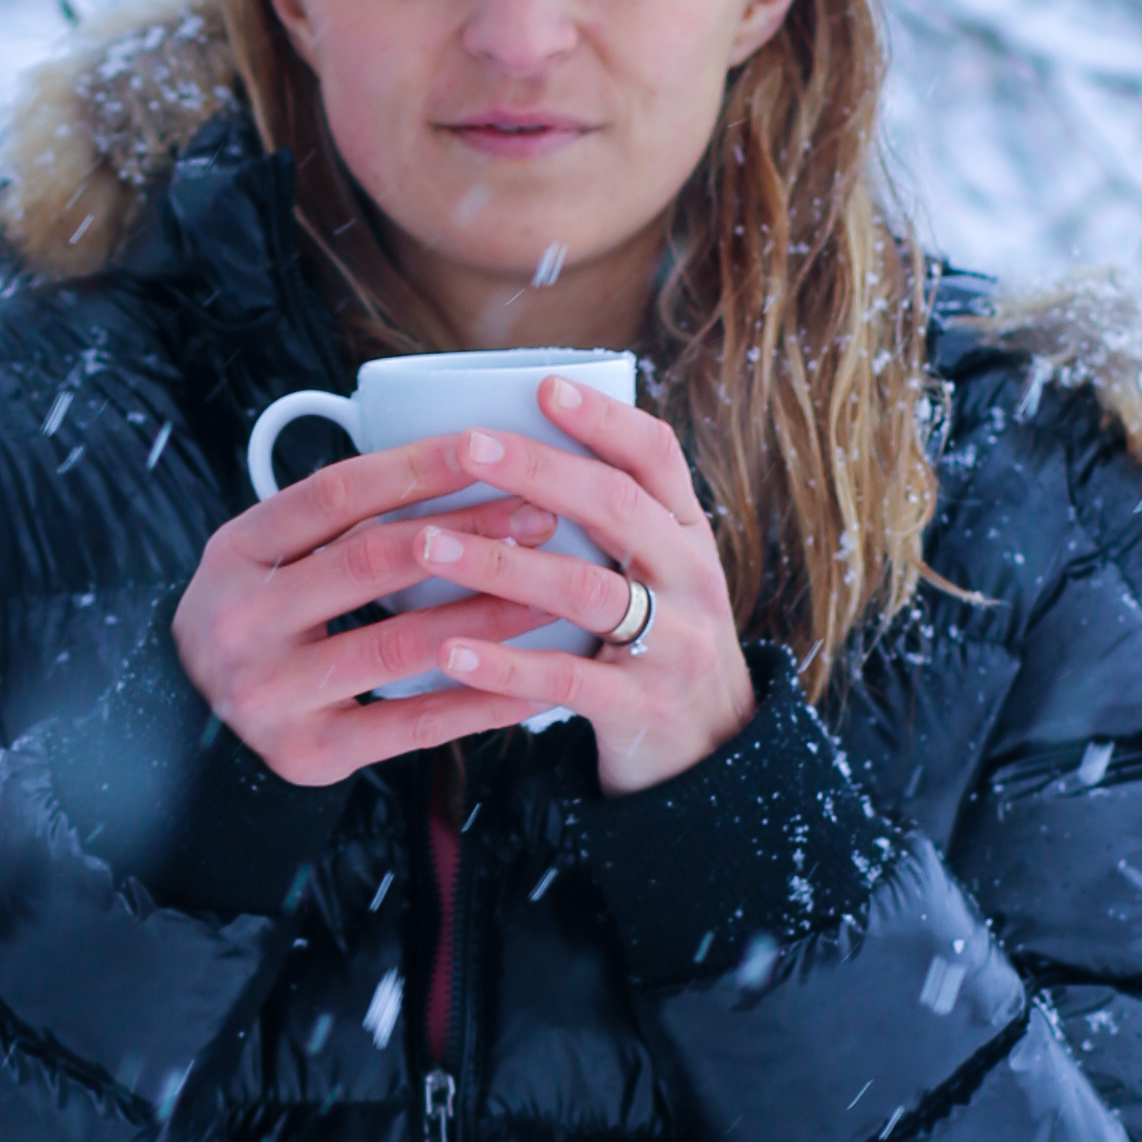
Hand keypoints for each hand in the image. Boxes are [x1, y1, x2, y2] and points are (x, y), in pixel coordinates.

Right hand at [169, 390, 753, 795]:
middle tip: (541, 516)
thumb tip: (455, 460)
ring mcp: (270, 693)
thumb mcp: (263, 559)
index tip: (491, 445)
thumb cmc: (256, 622)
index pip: (335, 494)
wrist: (187, 727)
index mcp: (235, 553)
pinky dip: (478, 703)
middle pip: (371, 561)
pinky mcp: (307, 753)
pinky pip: (409, 724)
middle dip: (468, 534)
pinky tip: (533, 686)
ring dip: (487, 614)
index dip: (417, 467)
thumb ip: (331, 521)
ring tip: (553, 593)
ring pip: (398, 643)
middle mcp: (243, 621)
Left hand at [414, 379, 754, 798]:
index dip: (602, 419)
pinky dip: (505, 665)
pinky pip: (567, 680)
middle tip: (468, 445)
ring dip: (502, 562)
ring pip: (587, 589)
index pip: (656, 456)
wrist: (711, 754)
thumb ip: (611, 521)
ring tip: (430, 544)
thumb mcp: (658, 572)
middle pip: (617, 507)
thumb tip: (513, 450)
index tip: (544, 387)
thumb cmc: (659, 642)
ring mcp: (673, 644)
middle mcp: (690, 578)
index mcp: (687, 533)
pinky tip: (450, 653)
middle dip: (538, 470)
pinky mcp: (642, 708)